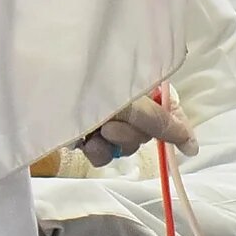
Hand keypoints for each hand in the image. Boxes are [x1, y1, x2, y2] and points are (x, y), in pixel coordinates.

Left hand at [78, 90, 198, 166]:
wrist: (43, 91)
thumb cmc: (91, 88)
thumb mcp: (130, 103)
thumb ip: (161, 123)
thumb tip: (192, 145)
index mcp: (139, 83)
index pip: (169, 106)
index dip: (177, 127)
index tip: (188, 149)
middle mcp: (125, 99)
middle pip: (147, 130)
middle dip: (131, 134)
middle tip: (113, 125)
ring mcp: (104, 116)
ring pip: (125, 145)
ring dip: (113, 143)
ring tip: (96, 131)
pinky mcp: (85, 132)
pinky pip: (103, 153)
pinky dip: (97, 151)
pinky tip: (85, 143)